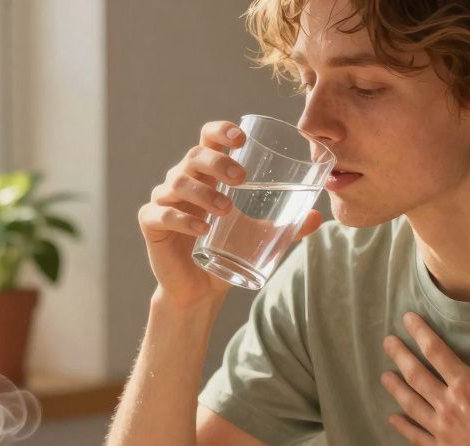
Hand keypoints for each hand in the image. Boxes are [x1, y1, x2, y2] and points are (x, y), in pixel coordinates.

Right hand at [138, 120, 324, 309]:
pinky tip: (202, 230)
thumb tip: (318, 217)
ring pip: (178, 183)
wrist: (199, 289)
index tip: (242, 138)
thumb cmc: (226, 253)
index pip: (208, 139)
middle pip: (194, 157)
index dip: (221, 131)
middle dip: (218, 162)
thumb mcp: (259, 237)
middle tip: (241, 178)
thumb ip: (287, 227)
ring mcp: (163, 199)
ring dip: (204, 193)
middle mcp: (182, 180)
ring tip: (227, 209)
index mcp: (206, 175)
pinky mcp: (151, 223)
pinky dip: (182, 219)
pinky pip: (161, 213)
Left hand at [380, 312, 469, 445]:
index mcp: (466, 386)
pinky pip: (416, 436)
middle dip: (401, 356)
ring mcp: (441, 430)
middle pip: (417, 375)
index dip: (421, 334)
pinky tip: (392, 419)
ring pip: (411, 403)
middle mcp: (447, 405)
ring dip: (396, 388)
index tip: (407, 320)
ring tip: (384, 376)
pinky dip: (402, 426)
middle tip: (387, 342)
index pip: (437, 352)